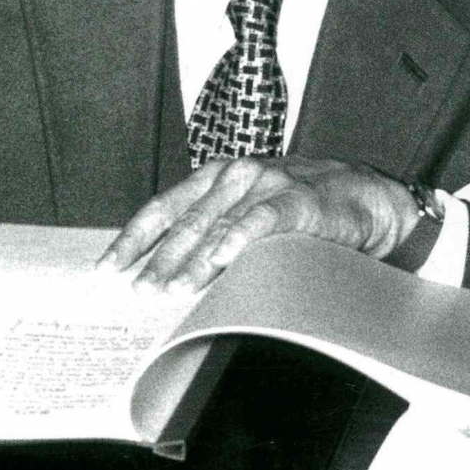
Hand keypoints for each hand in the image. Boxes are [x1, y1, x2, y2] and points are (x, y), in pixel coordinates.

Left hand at [99, 156, 421, 292]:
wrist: (363, 200)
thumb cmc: (300, 214)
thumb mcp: (248, 216)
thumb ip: (212, 235)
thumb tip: (167, 279)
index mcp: (214, 178)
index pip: (162, 209)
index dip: (132, 239)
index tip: (107, 269)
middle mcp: (234, 175)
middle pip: (184, 223)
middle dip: (157, 261)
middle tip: (138, 293)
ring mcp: (265, 184)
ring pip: (217, 225)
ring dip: (191, 261)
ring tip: (169, 291)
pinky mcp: (296, 199)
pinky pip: (262, 221)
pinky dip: (239, 240)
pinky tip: (221, 261)